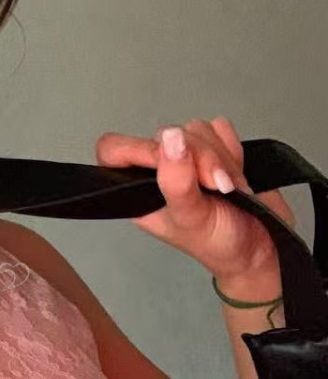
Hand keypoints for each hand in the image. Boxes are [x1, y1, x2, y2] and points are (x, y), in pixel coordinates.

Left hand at [94, 116, 295, 282]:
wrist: (261, 249)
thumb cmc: (221, 245)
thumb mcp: (193, 219)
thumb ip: (176, 182)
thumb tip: (170, 140)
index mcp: (138, 192)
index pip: (116, 150)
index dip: (143, 150)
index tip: (177, 165)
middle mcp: (157, 174)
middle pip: (167, 134)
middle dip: (202, 158)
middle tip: (217, 187)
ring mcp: (186, 160)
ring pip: (197, 130)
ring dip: (222, 158)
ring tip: (230, 189)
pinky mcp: (213, 150)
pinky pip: (220, 129)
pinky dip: (233, 150)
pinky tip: (236, 174)